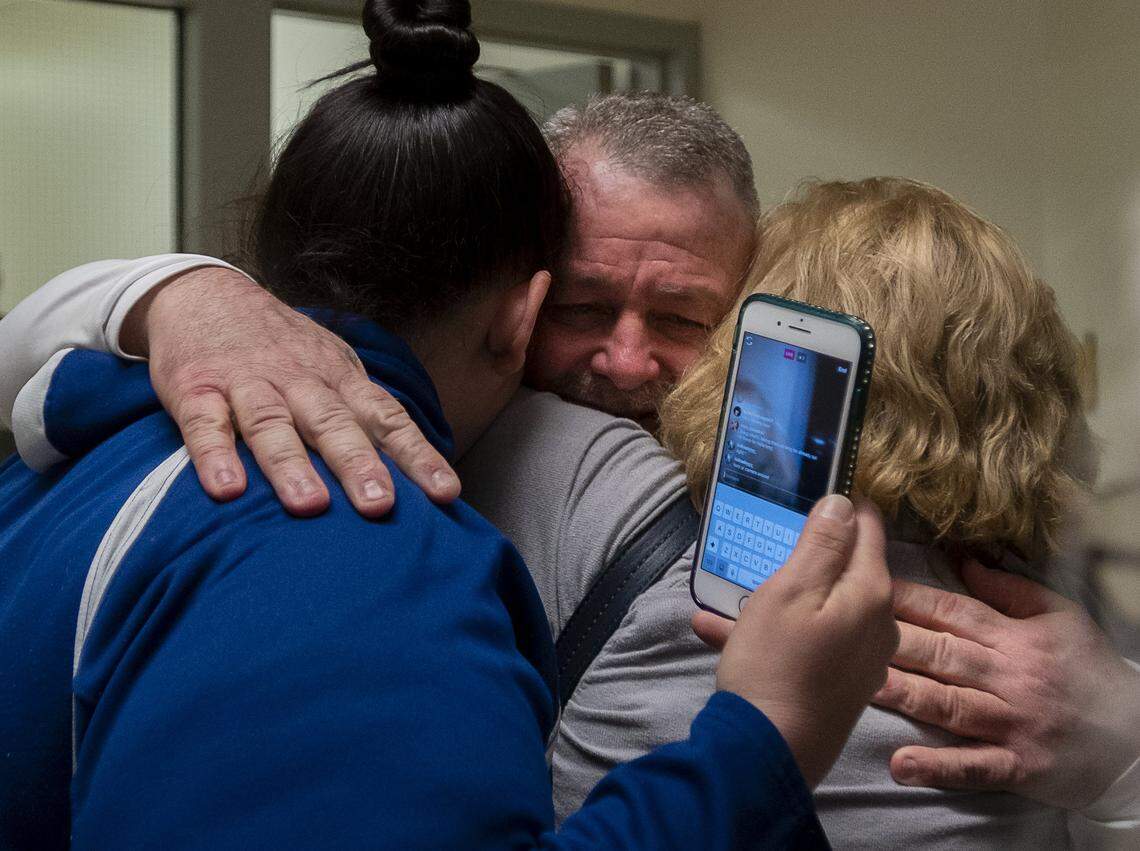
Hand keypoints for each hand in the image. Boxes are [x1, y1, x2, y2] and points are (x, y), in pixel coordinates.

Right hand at [122, 266, 461, 516]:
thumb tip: (413, 471)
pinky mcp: (196, 390)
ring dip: (292, 466)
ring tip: (309, 506)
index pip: (387, 418)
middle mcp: (300, 381)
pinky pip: (206, 425)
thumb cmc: (283, 348)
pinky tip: (227, 490)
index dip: (417, 455)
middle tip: (380, 504)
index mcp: (340, 379)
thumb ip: (363, 414)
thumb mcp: (333, 367)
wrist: (204, 294)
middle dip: (359, 464)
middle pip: (334, 424)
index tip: (446, 493)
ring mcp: (248, 384)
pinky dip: (215, 456)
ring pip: (273, 426)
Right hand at [693, 496, 897, 787]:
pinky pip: (810, 640)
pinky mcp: (840, 683)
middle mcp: (878, 623)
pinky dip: (774, 630)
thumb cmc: (775, 664)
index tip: (806, 495)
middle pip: (844, 569)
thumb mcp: (789, 591)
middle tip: (760, 548)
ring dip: (777, 595)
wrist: (767, 753)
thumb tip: (843, 502)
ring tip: (726, 596)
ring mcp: (861, 657)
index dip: (839, 506)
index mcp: (871, 593)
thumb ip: (822, 543)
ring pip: (819, 606)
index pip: (867, 528)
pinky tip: (722, 629)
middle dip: (803, 555)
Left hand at [873, 560, 1139, 809]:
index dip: (907, 599)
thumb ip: (1010, 590)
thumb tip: (963, 561)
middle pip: (941, 654)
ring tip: (858, 686)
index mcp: (1015, 638)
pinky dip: (938, 767)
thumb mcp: (1061, 617)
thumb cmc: (1090, 671)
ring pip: (948, 705)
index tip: (864, 585)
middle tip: (843, 630)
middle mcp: (1009, 677)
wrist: (1136, 737)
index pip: (951, 612)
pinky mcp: (1018, 766)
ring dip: (903, 695)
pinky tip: (901, 766)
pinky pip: (973, 767)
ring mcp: (1011, 723)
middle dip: (891, 640)